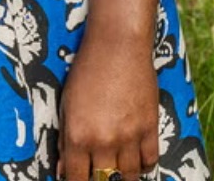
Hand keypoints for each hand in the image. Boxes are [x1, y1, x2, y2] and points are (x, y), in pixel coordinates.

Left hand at [58, 30, 159, 180]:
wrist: (117, 46)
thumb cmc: (85, 71)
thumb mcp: (66, 105)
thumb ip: (65, 140)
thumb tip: (63, 170)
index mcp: (78, 136)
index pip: (76, 178)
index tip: (76, 179)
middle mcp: (104, 141)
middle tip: (96, 174)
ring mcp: (130, 136)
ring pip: (128, 176)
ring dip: (120, 177)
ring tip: (114, 171)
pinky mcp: (150, 128)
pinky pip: (150, 161)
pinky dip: (142, 165)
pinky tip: (134, 161)